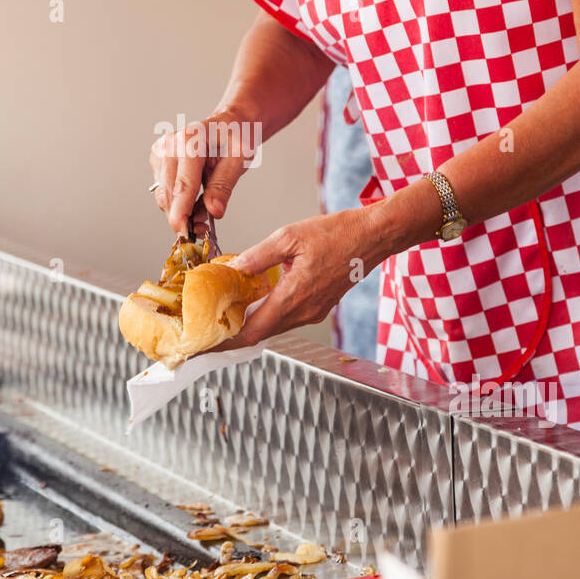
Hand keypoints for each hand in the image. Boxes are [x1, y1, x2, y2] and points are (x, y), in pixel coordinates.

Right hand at [150, 110, 260, 235]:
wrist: (232, 122)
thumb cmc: (237, 136)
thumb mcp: (241, 158)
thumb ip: (224, 184)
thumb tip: (214, 211)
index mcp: (190, 140)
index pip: (182, 185)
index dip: (182, 214)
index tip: (185, 234)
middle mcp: (170, 144)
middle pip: (168, 194)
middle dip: (183, 218)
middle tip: (203, 230)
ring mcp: (161, 151)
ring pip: (163, 196)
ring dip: (180, 212)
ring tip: (204, 215)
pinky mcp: (158, 159)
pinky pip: (163, 191)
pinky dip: (178, 202)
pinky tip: (195, 202)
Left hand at [219, 209, 382, 348]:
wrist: (373, 236)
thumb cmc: (338, 233)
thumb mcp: (290, 236)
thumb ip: (259, 256)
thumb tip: (234, 268)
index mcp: (294, 298)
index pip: (251, 332)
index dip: (225, 341)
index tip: (206, 345)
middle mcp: (304, 312)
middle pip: (260, 334)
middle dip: (232, 335)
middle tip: (208, 331)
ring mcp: (313, 312)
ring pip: (273, 326)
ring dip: (249, 325)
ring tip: (225, 316)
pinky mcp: (319, 306)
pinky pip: (287, 318)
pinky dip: (266, 315)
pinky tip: (254, 302)